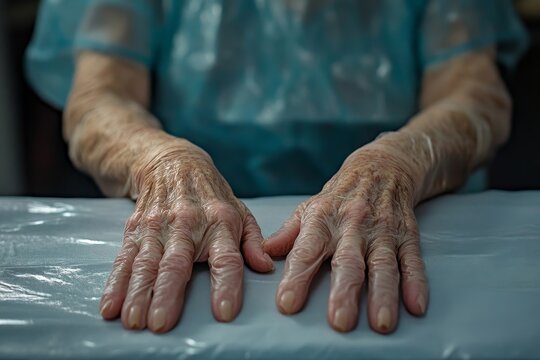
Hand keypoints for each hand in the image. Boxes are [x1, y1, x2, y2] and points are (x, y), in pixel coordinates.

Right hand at [99, 141, 273, 331]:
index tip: (224, 312)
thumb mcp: (240, 211)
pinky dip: (116, 284)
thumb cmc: (211, 196)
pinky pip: (124, 259)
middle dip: (167, 294)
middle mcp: (187, 225)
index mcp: (220, 223)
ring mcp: (158, 227)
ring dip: (138, 293)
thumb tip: (267, 268)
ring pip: (146, 264)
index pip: (227, 258)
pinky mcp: (135, 230)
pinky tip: (110, 306)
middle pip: (177, 263)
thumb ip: (254, 241)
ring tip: (134, 321)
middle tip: (161, 324)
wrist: (172, 162)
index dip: (226, 285)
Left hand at [264, 146, 427, 332]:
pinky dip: (416, 283)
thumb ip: (288, 234)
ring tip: (381, 323)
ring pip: (383, 265)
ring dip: (383, 294)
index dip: (296, 277)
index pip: (306, 251)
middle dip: (344, 291)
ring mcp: (382, 231)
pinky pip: (412, 260)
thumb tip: (263, 255)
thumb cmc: (338, 196)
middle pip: (348, 262)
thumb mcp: (309, 208)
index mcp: (322, 220)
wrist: (381, 167)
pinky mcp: (407, 235)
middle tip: (339, 322)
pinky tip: (416, 306)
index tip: (287, 304)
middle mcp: (353, 226)